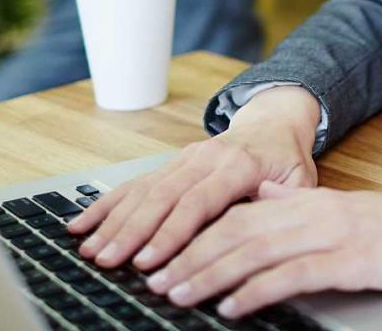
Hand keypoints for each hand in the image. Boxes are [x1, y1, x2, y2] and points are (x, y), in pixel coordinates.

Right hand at [67, 86, 320, 272]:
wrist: (274, 120)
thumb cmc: (287, 158)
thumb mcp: (300, 180)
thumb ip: (282, 204)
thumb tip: (264, 231)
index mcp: (238, 164)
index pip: (200, 201)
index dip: (173, 231)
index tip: (150, 259)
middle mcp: (205, 157)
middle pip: (163, 196)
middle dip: (132, 232)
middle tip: (109, 261)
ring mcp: (184, 158)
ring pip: (143, 190)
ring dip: (113, 221)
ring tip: (89, 249)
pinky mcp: (169, 163)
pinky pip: (134, 183)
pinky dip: (106, 204)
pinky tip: (81, 222)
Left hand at [140, 184, 381, 318]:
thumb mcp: (351, 224)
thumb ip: (307, 224)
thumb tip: (266, 222)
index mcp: (310, 202)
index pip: (239, 215)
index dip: (195, 233)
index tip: (161, 253)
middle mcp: (314, 211)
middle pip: (235, 230)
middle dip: (187, 253)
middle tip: (150, 276)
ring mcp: (332, 233)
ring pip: (253, 250)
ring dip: (208, 273)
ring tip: (174, 292)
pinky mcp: (351, 260)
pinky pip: (291, 275)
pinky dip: (254, 290)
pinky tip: (229, 306)